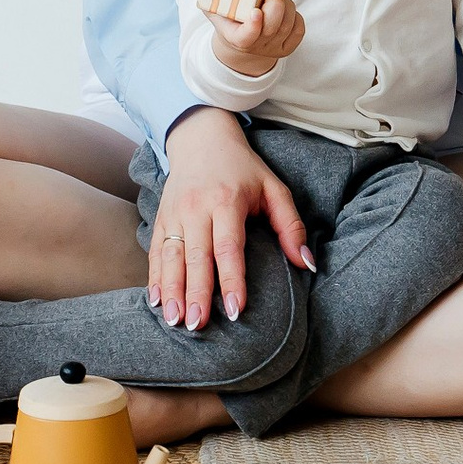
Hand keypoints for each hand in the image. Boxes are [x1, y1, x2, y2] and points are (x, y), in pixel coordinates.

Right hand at [146, 106, 314, 331]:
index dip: (231, 279)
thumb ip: (290, 225)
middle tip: (198, 325)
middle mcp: (196, 208)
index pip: (229, 247)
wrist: (201, 138)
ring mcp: (174, 214)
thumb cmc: (243, 168)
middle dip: (197, 294)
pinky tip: (157, 301)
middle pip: (196, 257)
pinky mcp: (161, 218)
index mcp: (227, 201)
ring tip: (176, 321)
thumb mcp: (273, 188)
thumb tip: (307, 264)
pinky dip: (154, 278)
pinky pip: (156, 252)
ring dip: (173, 291)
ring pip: (171, 258)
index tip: (236, 309)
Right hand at [209, 0, 303, 75]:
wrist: (238, 42)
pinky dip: (296, 15)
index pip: (246, 37)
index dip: (253, 26)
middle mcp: (256, 46)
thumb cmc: (225, 17)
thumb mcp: (210, 4)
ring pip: (288, 25)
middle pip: (273, 28)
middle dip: (276, 5)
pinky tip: (285, 8)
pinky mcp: (287, 47)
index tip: (255, 11)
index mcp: (236, 38)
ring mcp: (272, 48)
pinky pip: (299, 29)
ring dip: (286, 5)